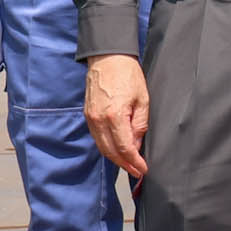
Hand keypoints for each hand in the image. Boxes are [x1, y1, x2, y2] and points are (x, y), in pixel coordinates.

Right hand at [84, 54, 150, 176]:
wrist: (108, 58)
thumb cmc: (128, 76)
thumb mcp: (143, 99)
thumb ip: (140, 124)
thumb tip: (136, 144)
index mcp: (114, 116)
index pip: (124, 147)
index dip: (134, 161)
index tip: (143, 169)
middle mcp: (98, 120)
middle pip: (110, 151)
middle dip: (124, 164)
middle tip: (137, 171)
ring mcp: (90, 118)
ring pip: (101, 146)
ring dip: (115, 158)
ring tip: (129, 164)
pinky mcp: (87, 115)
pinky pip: (97, 137)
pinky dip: (107, 147)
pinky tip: (118, 150)